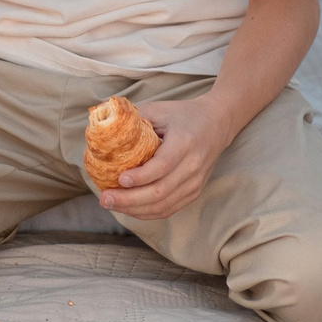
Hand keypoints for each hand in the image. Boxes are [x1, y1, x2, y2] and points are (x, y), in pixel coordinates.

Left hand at [101, 98, 226, 221]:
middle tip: (105, 198)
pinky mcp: (194, 193)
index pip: (163, 165)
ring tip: (111, 204)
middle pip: (160, 191)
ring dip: (134, 209)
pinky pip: (168, 210)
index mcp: (185, 142)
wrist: (217, 123)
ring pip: (163, 205)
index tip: (119, 179)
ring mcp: (195, 183)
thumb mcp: (159, 109)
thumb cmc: (183, 115)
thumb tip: (103, 130)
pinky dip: (146, 213)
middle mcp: (193, 166)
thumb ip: (134, 119)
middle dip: (129, 199)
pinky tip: (128, 208)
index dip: (140, 176)